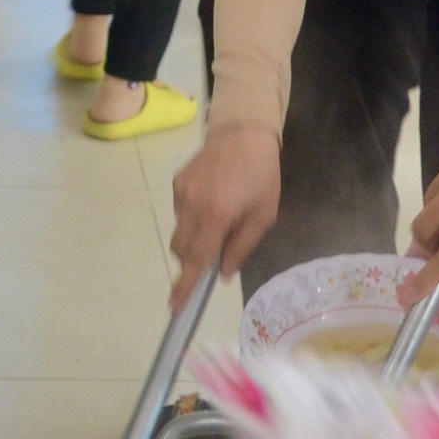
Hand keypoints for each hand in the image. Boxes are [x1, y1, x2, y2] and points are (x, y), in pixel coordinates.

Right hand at [167, 123, 280, 307]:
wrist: (244, 133)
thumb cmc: (262, 176)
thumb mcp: (264, 215)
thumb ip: (242, 247)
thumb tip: (222, 272)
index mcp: (218, 216)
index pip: (196, 260)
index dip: (185, 285)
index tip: (174, 306)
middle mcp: (193, 206)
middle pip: (181, 250)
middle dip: (192, 260)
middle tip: (215, 252)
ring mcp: (181, 193)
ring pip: (179, 231)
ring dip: (194, 237)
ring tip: (219, 218)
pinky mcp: (177, 183)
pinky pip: (180, 212)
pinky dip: (192, 218)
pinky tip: (212, 200)